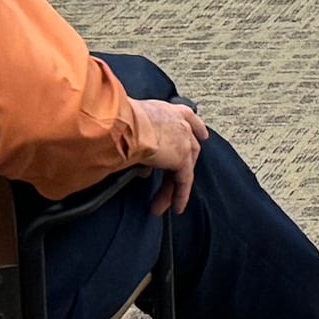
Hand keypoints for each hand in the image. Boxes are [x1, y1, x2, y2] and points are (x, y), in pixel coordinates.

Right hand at [125, 97, 205, 215]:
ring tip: (162, 205)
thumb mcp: (128, 130)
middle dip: (180, 168)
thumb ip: (139, 146)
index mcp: (164, 111)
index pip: (185, 117)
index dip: (195, 127)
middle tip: (171, 187)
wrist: (122, 123)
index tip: (202, 134)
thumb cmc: (116, 121)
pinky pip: (184, 181)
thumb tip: (143, 169)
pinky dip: (180, 195)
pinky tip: (176, 208)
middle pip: (188, 148)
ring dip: (172, 188)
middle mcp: (178, 122)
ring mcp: (183, 139)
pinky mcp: (182, 157)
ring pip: (184, 168)